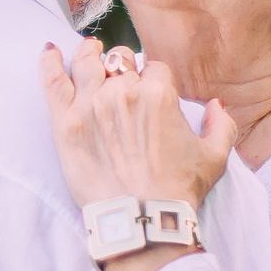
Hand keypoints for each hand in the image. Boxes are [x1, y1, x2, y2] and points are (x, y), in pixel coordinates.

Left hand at [38, 38, 239, 213]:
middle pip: (119, 62)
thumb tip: (216, 105)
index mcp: (158, 93)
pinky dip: (50, 62)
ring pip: (86, 63)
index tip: (149, 89)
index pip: (154, 67)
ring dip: (89, 55)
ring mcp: (90, 104)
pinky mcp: (65, 121)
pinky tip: (49, 51)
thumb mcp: (213, 157)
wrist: (141, 219)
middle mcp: (122, 91)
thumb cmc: (177, 190)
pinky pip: (53, 81)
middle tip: (120, 78)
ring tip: (89, 53)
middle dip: (123, 68)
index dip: (153, 78)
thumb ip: (221, 125)